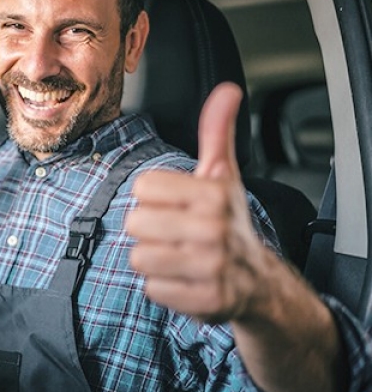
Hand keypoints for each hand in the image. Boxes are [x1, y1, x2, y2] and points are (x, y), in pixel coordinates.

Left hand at [125, 82, 271, 322]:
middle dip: (150, 231)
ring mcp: (212, 266)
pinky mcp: (206, 300)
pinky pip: (152, 289)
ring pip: (139, 258)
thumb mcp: (223, 175)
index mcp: (213, 193)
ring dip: (154, 260)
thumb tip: (227, 91)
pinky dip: (164, 288)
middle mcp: (214, 228)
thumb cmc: (228, 220)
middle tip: (177, 234)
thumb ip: (216, 133)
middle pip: (134, 223)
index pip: (142, 188)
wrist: (257, 280)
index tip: (177, 206)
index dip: (154, 199)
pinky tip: (185, 280)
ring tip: (180, 256)